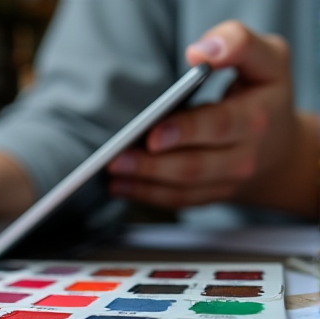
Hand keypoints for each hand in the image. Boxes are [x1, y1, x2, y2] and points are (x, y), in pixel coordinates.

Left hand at [107, 21, 316, 216]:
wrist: (279, 145)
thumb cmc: (263, 94)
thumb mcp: (267, 58)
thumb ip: (238, 44)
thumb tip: (200, 53)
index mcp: (255, 118)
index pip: (219, 125)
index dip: (185, 130)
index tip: (153, 133)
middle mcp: (243, 155)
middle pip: (194, 165)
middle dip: (152, 165)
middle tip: (117, 158)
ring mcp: (227, 180)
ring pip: (183, 189)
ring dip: (143, 183)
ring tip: (112, 171)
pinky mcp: (211, 194)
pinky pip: (178, 200)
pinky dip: (147, 196)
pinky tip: (119, 186)